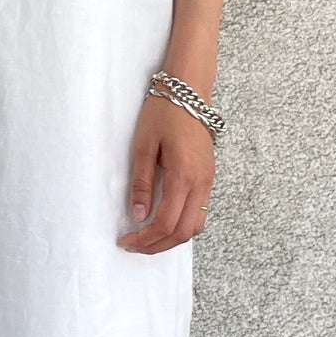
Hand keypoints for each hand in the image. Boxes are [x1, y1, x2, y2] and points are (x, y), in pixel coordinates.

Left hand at [116, 92, 214, 253]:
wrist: (189, 91)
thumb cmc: (163, 113)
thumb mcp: (143, 146)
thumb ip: (141, 183)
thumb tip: (139, 215)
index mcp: (184, 175)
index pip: (166, 222)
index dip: (145, 238)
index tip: (126, 240)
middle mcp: (202, 183)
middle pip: (184, 232)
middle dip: (158, 245)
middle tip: (134, 245)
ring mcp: (209, 181)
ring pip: (196, 226)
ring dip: (172, 238)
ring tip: (148, 239)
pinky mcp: (209, 178)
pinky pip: (200, 213)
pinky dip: (183, 225)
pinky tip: (164, 222)